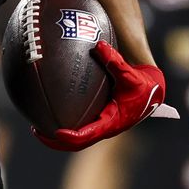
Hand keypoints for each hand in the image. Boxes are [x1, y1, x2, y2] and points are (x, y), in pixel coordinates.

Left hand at [38, 42, 168, 151]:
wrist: (153, 91)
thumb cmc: (143, 85)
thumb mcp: (131, 74)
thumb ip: (115, 62)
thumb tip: (99, 45)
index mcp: (111, 123)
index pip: (88, 135)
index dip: (71, 137)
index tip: (56, 132)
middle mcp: (103, 128)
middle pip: (76, 143)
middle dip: (54, 141)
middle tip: (36, 131)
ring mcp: (99, 125)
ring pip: (75, 137)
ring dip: (55, 135)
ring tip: (35, 126)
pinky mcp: (97, 119)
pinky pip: (77, 125)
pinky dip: (63, 121)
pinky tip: (49, 108)